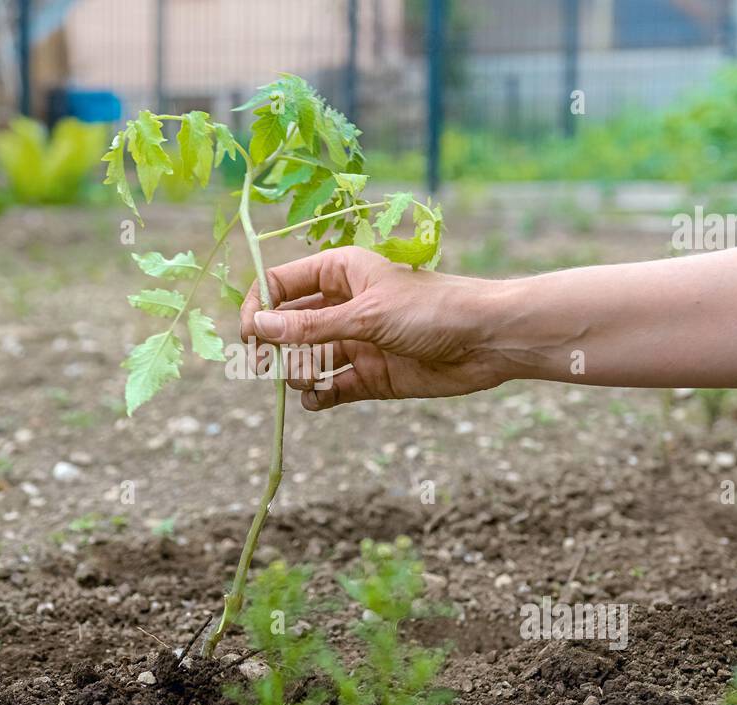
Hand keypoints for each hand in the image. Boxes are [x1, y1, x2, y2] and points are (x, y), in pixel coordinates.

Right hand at [239, 246, 510, 410]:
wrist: (487, 341)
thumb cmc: (432, 309)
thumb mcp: (366, 314)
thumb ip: (310, 325)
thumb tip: (258, 326)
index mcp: (338, 273)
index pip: (279, 285)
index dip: (258, 308)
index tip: (249, 335)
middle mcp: (341, 306)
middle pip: (285, 326)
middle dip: (272, 346)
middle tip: (265, 366)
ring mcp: (354, 342)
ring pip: (304, 360)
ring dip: (296, 373)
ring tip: (307, 379)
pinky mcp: (368, 376)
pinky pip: (328, 389)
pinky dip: (317, 397)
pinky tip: (318, 399)